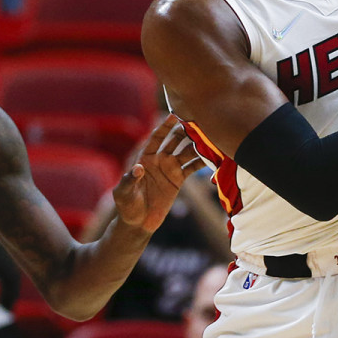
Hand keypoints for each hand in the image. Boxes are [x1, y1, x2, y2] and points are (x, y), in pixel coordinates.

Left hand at [112, 114, 205, 232]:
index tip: (175, 115)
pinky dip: (202, 162)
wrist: (138, 222)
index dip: (165, 126)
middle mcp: (159, 159)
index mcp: (145, 158)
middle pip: (175, 141)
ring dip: (198, 145)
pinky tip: (214, 156)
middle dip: (186, 131)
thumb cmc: (126, 206)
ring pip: (186, 152)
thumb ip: (129, 180)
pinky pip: (192, 168)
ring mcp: (170, 169)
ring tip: (212, 136)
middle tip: (200, 121)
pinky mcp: (178, 180)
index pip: (157, 138)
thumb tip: (138, 168)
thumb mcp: (124, 193)